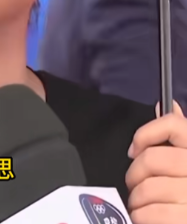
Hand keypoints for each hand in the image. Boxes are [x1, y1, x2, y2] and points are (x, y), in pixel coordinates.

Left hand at [126, 101, 186, 222]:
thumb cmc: (186, 195)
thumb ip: (176, 136)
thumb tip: (164, 104)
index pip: (173, 124)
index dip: (145, 133)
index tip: (135, 149)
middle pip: (150, 159)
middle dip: (135, 175)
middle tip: (138, 185)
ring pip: (146, 189)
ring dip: (137, 201)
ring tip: (146, 206)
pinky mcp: (184, 220)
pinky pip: (148, 213)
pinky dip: (141, 218)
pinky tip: (148, 218)